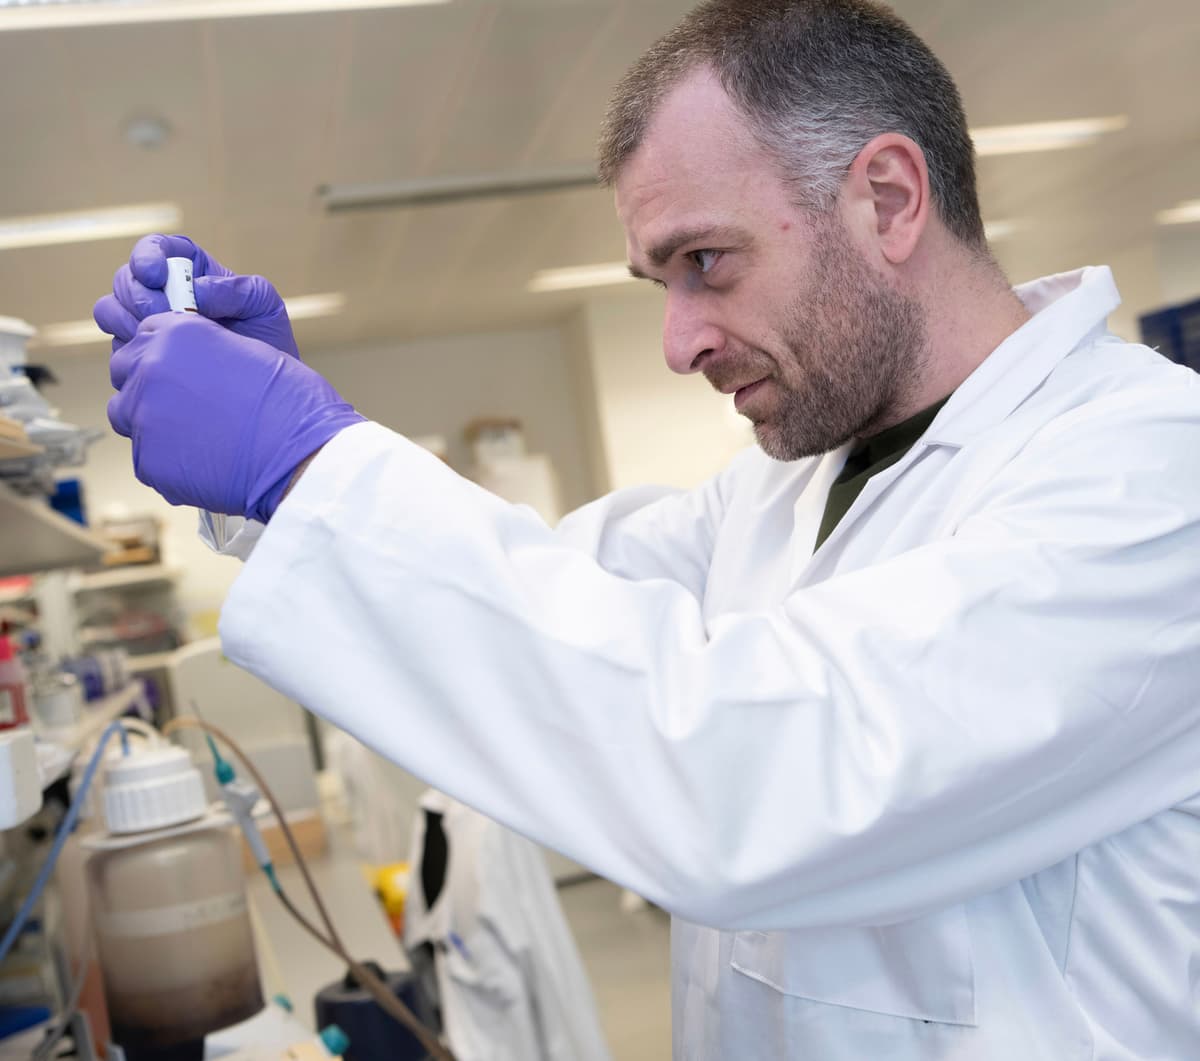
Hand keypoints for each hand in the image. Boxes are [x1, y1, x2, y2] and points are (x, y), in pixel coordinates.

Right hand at [93, 234, 299, 357]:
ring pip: (110, 310)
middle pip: (125, 279)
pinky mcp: (138, 354)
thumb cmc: (267, 341)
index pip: (155, 249)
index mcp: (189, 270)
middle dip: (139, 297)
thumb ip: (238, 290)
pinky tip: (158, 363)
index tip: (155, 276)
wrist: (262, 391)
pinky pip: (117, 348)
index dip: (146, 256)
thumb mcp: (264, 306)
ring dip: (127, 322)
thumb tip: (197, 292)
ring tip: (162, 340)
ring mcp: (145, 324)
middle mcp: (161, 293)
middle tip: (165, 317)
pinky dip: (130, 352)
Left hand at [108, 313, 362, 521]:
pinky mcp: (147, 460)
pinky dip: (167, 458)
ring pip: (126, 413)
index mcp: (178, 333)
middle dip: (150, 383)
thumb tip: (186, 366)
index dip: (165, 353)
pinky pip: (144, 455)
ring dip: (152, 420)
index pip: (145, 334)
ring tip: (195, 433)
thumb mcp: (249, 352)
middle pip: (126, 370)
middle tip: (188, 403)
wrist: (301, 458)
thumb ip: (205, 351)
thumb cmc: (289, 405)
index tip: (182, 370)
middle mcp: (151, 368)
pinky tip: (203, 460)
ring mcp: (144, 415)